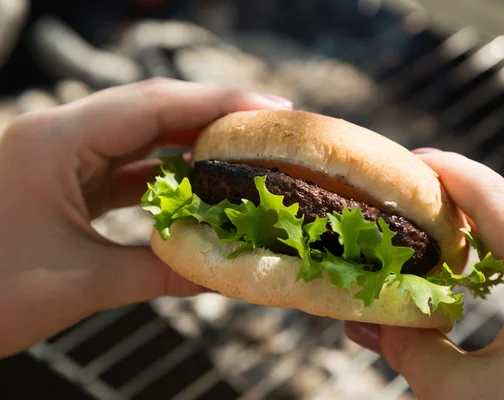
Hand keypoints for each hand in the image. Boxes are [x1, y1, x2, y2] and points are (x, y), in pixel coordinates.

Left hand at [0, 78, 292, 356]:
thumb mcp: (79, 283)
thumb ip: (160, 273)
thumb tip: (229, 275)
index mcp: (54, 141)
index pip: (151, 104)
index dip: (218, 104)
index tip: (271, 113)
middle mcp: (58, 135)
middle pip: (151, 111)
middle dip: (212, 119)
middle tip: (267, 132)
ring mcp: (60, 157)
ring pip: (139, 138)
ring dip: (190, 147)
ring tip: (243, 157)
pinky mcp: (64, 181)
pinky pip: (125, 168)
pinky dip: (164, 177)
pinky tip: (198, 188)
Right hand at [345, 150, 503, 398]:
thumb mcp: (459, 395)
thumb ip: (409, 347)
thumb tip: (360, 317)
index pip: (496, 198)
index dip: (450, 170)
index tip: (412, 159)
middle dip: (457, 206)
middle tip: (406, 204)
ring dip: (480, 240)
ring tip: (430, 240)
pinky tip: (474, 277)